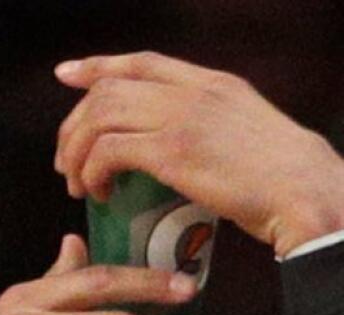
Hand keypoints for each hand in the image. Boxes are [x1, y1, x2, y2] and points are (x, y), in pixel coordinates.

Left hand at [54, 51, 343, 256]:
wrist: (307, 194)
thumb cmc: (281, 180)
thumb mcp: (245, 131)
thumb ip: (208, 125)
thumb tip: (170, 146)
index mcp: (212, 84)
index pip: (142, 62)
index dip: (98, 66)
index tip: (66, 75)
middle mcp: (194, 93)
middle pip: (109, 91)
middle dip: (75, 126)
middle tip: (66, 162)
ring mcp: (182, 118)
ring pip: (100, 117)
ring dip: (76, 152)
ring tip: (77, 183)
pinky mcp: (173, 151)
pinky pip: (108, 151)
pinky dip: (92, 172)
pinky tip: (98, 193)